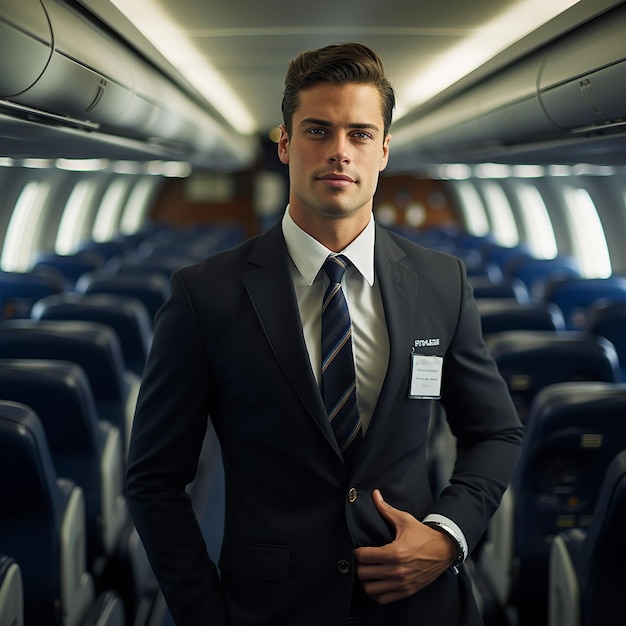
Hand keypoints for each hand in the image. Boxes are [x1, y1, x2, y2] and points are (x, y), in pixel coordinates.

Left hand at [353, 489, 456, 603]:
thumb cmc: (423, 535)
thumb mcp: (404, 520)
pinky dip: (376, 592)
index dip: (357, 552)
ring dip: (366, 581)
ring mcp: (402, 583)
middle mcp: (397, 571)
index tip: (359, 549)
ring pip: (371, 590)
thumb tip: (374, 494)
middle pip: (364, 574)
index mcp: (394, 552)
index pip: (363, 557)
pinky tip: (377, 582)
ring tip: (368, 571)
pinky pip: (383, 598)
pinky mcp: (406, 591)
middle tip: (362, 560)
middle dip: (359, 566)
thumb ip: (386, 509)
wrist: (444, 550)